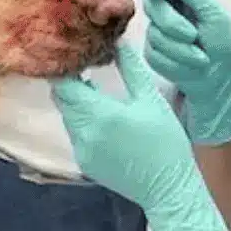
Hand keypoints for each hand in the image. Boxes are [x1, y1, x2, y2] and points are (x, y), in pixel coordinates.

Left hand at [53, 39, 228, 230]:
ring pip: (67, 116)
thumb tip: (118, 41)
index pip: (64, 84)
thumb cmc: (166, 142)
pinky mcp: (84, 163)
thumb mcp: (151, 100)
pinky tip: (99, 113)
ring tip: (92, 85)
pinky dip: (81, 120)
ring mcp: (81, 151)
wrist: (168, 188)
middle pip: (62, 100)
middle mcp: (83, 133)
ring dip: (75, 101)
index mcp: (100, 115)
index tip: (76, 53)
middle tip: (83, 64)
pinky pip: (75, 134)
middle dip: (69, 81)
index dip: (66, 67)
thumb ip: (131, 69)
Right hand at [140, 0, 230, 145]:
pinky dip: (175, 62)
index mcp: (179, 0)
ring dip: (180, 49)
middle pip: (152, 8)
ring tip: (199, 57)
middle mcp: (164, 15)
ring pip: (154, 35)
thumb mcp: (215, 15)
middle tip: (193, 35)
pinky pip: (154, 54)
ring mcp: (156, 36)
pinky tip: (189, 66)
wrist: (219, 82)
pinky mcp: (153, 56)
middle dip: (173, 23)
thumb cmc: (222, 47)